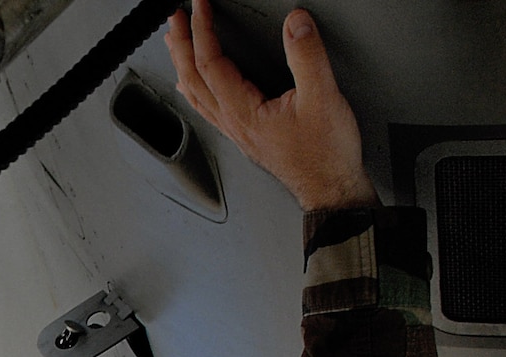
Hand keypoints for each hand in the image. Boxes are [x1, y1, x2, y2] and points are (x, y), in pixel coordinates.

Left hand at [165, 1, 378, 212]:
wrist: (331, 189)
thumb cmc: (326, 155)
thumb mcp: (323, 98)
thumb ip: (307, 57)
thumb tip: (296, 24)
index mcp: (244, 112)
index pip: (211, 63)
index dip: (202, 31)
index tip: (199, 7)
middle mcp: (233, 123)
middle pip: (193, 79)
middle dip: (182, 45)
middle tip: (175, 19)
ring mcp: (237, 131)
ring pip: (196, 95)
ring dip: (183, 65)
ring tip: (176, 43)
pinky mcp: (246, 135)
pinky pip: (208, 108)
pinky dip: (195, 88)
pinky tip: (194, 85)